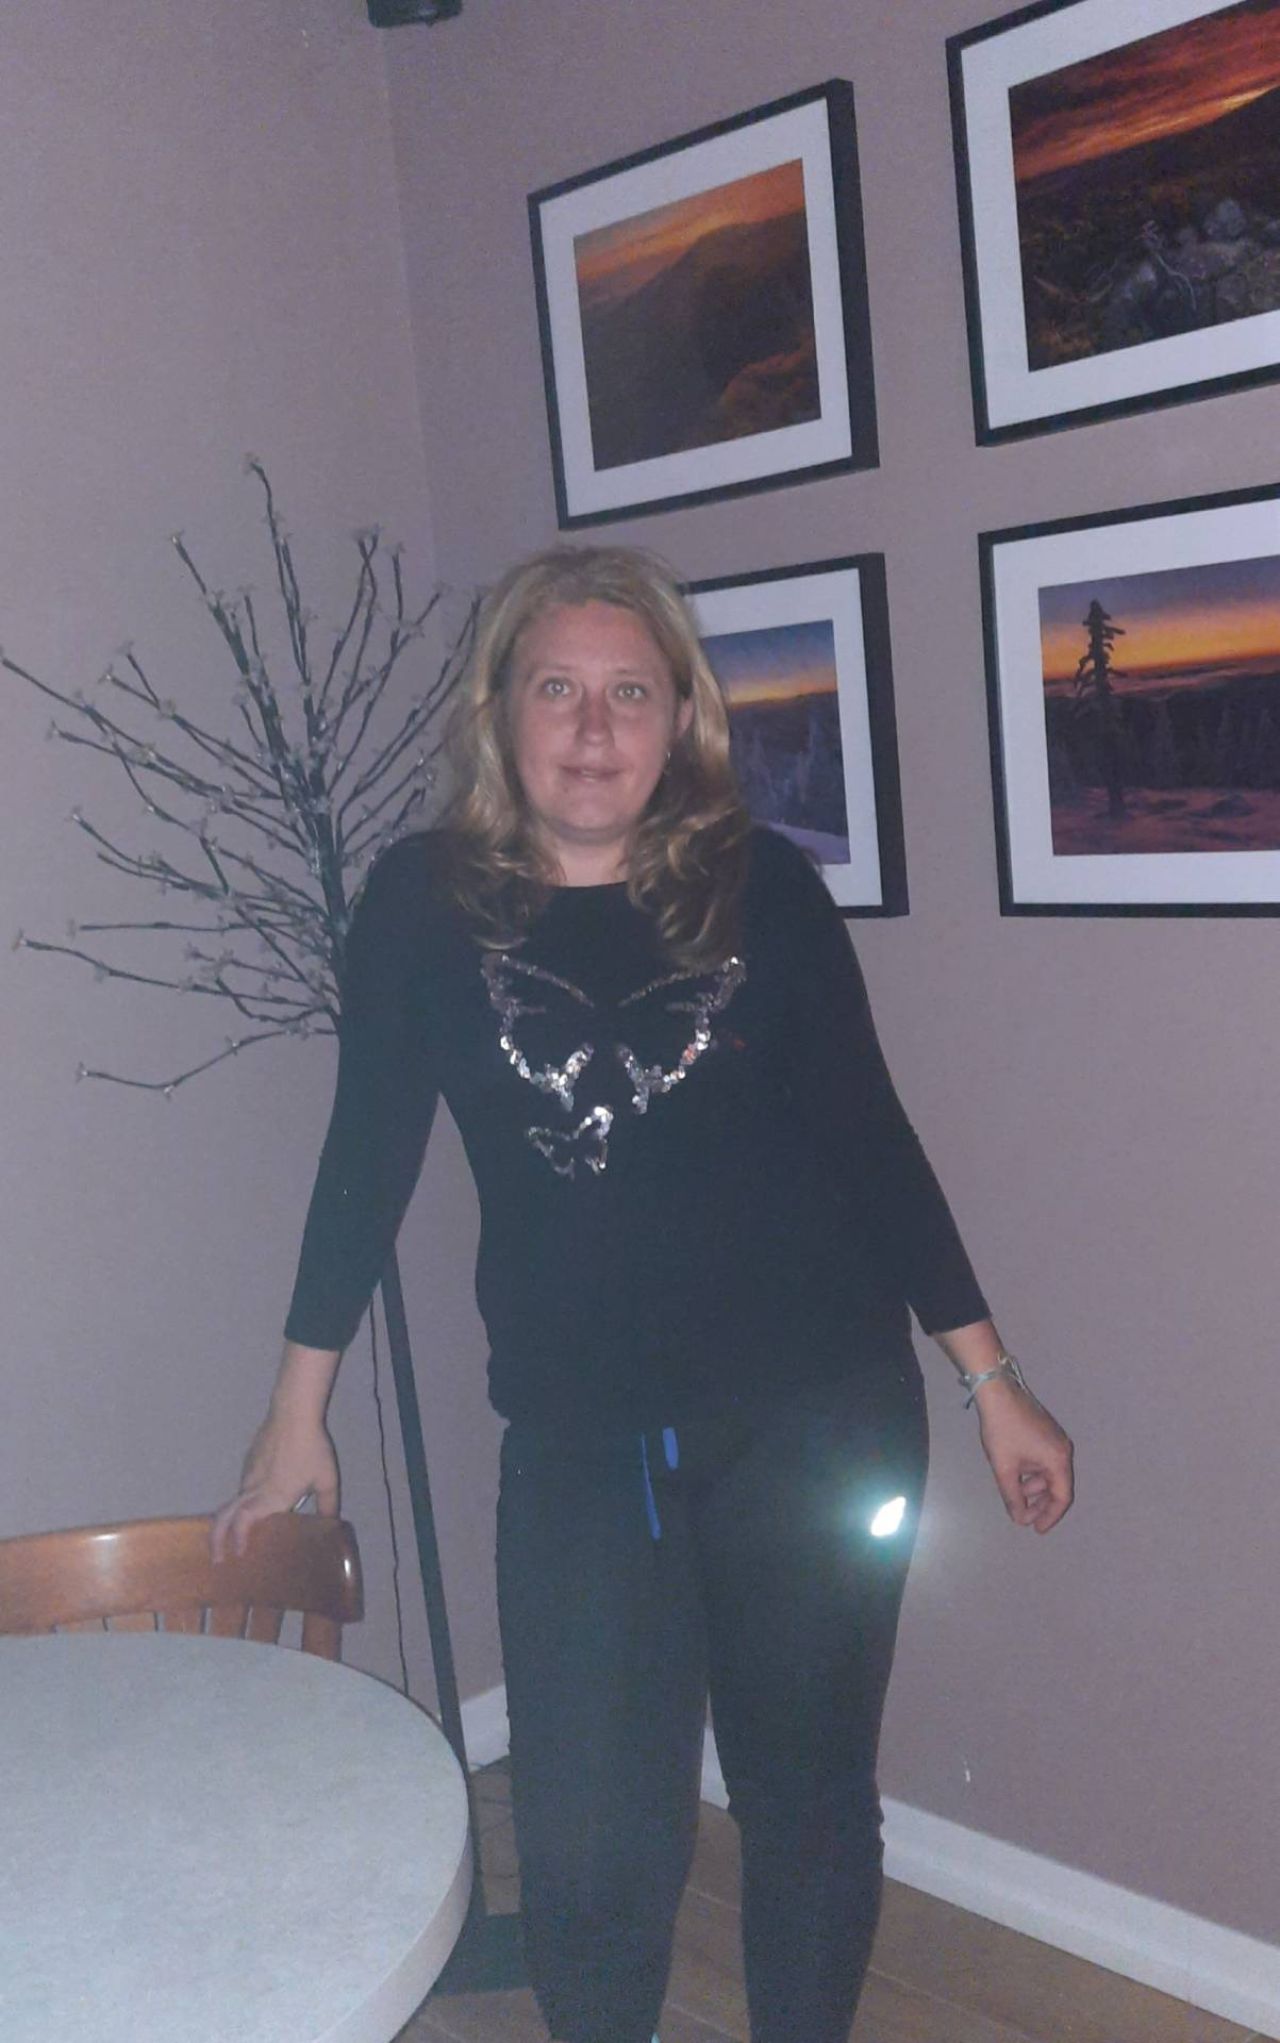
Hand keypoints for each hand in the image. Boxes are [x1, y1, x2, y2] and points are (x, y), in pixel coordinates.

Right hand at [210, 1409, 338, 1562]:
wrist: (293, 1413)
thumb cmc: (312, 1449)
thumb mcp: (327, 1479)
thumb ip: (329, 1504)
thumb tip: (332, 1523)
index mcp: (272, 1497)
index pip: (243, 1523)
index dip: (237, 1540)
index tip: (237, 1555)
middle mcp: (253, 1489)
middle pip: (225, 1516)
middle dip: (216, 1540)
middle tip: (216, 1558)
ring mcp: (248, 1473)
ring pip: (233, 1502)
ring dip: (229, 1521)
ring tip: (235, 1535)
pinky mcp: (248, 1460)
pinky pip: (242, 1486)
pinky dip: (240, 1501)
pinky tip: (254, 1502)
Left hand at [974, 1377, 1073, 1533]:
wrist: (998, 1392)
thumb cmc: (1002, 1430)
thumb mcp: (1004, 1468)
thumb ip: (1013, 1497)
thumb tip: (1020, 1519)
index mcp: (1058, 1460)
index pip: (1062, 1497)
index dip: (1050, 1516)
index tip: (1037, 1529)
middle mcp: (1063, 1450)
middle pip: (1058, 1486)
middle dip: (1041, 1504)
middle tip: (1024, 1516)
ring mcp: (1056, 1439)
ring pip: (1049, 1473)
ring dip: (1034, 1488)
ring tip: (1015, 1494)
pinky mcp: (1047, 1432)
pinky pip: (1045, 1460)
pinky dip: (1033, 1473)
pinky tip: (1017, 1476)